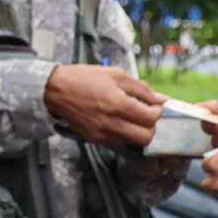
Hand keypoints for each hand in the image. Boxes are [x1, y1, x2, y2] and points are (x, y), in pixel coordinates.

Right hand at [44, 65, 163, 147]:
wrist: (56, 90)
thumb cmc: (84, 78)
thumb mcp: (115, 74)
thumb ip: (141, 88)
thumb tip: (162, 99)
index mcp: (118, 104)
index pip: (151, 118)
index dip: (157, 112)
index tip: (153, 105)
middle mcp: (111, 123)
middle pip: (146, 138)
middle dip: (151, 127)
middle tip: (145, 115)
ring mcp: (102, 134)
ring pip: (133, 142)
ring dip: (137, 131)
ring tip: (130, 117)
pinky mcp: (95, 140)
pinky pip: (118, 142)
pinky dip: (123, 133)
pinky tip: (116, 120)